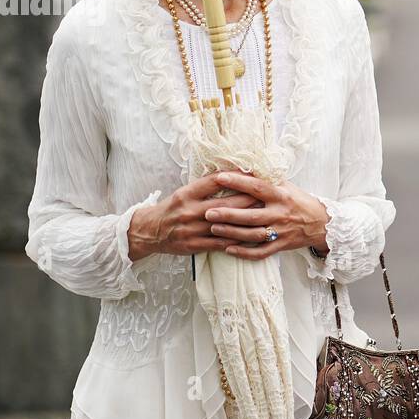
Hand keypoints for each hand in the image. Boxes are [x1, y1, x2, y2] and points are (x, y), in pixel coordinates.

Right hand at [127, 175, 262, 260]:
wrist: (150, 231)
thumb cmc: (172, 209)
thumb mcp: (184, 192)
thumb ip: (205, 187)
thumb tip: (232, 175)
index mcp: (187, 194)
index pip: (215, 181)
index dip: (236, 177)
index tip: (253, 174)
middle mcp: (189, 210)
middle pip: (226, 204)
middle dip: (250, 200)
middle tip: (269, 197)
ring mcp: (192, 229)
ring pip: (226, 225)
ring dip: (248, 223)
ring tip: (266, 219)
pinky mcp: (194, 245)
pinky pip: (220, 244)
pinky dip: (237, 241)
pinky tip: (251, 238)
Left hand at [202, 170, 329, 260]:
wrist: (321, 223)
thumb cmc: (298, 201)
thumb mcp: (286, 185)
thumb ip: (266, 179)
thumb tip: (243, 165)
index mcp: (281, 195)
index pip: (257, 187)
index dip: (238, 182)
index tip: (220, 178)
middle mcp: (281, 213)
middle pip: (251, 215)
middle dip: (229, 214)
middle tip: (208, 212)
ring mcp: (281, 231)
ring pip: (253, 235)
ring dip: (232, 233)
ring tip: (213, 228)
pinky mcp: (282, 245)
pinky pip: (261, 252)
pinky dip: (245, 252)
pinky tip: (229, 250)